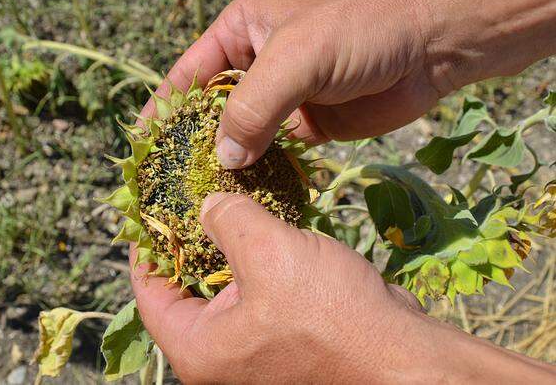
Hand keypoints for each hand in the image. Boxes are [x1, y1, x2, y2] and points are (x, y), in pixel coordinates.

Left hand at [131, 193, 555, 382]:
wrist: (406, 359)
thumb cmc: (331, 316)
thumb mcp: (269, 253)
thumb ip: (228, 219)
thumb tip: (209, 206)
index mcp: (201, 350)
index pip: (151, 294)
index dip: (148, 247)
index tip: (153, 210)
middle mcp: (222, 356)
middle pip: (188, 290)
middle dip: (193, 241)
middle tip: (197, 197)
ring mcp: (257, 349)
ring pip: (230, 288)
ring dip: (233, 248)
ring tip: (234, 203)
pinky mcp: (288, 338)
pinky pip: (261, 294)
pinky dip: (263, 262)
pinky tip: (272, 229)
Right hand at [141, 0, 555, 168]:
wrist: (430, 46)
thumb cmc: (360, 29)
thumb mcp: (296, 58)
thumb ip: (253, 107)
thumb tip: (223, 159)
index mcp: (243, 31)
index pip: (189, 73)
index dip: (163, 107)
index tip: (141, 144)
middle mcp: (257, 65)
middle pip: (212, 109)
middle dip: (192, 142)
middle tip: (169, 182)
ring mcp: (284, 98)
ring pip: (243, 134)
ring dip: (227, 162)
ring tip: (202, 197)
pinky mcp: (309, 126)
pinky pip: (275, 152)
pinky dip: (261, 171)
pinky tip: (246, 196)